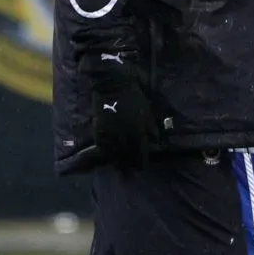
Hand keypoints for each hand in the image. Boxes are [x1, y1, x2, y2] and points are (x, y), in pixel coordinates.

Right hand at [81, 52, 156, 172]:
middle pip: (126, 155)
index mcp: (137, 128)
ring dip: (117, 161)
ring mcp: (110, 131)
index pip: (139, 151)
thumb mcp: (147, 108)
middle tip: (130, 172)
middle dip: (128, 164)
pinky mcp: (99, 128)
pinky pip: (102, 145)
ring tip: (119, 168)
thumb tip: (155, 140)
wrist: (111, 82)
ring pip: (114, 152)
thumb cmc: (133, 94)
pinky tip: (107, 156)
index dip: (140, 161)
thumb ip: (150, 126)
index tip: (141, 168)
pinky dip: (105, 152)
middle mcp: (123, 134)